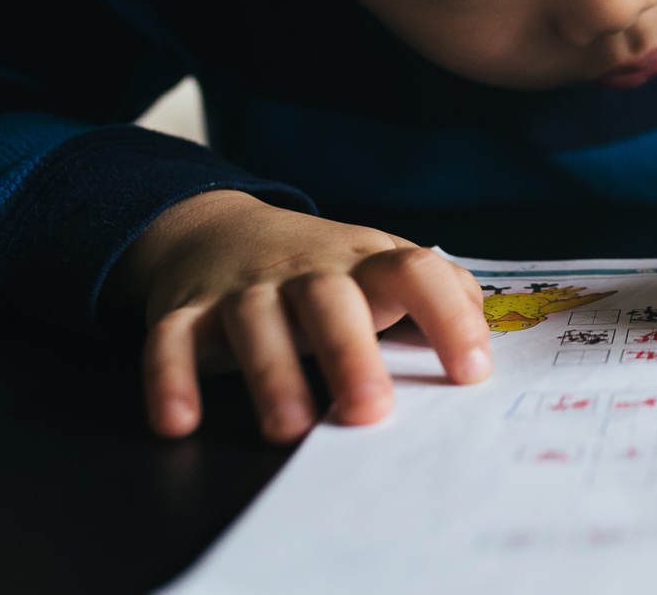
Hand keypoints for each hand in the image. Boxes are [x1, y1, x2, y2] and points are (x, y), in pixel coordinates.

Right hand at [115, 191, 490, 443]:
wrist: (216, 229)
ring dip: (271, 373)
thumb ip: (443, 291)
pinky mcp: (185, 314)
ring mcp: (242, 290)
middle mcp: (305, 271)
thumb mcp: (383, 264)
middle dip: (350, 353)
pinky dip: (168, 380)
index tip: (472, 371)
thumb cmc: (322, 266)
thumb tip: (488, 333)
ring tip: (290, 427)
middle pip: (329, 300)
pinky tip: (178, 422)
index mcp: (365, 261)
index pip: (416, 272)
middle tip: (370, 412)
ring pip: (254, 321)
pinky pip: (169, 342)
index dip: (447, 315)